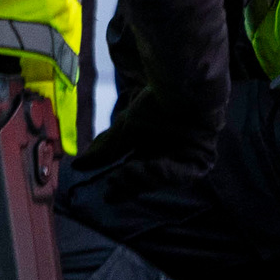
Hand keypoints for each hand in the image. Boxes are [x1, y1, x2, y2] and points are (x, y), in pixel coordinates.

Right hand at [82, 92, 218, 185]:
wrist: (182, 83)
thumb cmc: (156, 101)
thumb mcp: (125, 127)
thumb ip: (106, 149)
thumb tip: (77, 166)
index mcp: (152, 147)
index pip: (136, 174)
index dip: (122, 187)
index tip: (107, 196)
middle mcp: (170, 155)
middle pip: (150, 180)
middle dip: (131, 185)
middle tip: (114, 185)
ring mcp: (188, 156)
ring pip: (167, 179)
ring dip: (146, 179)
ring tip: (128, 172)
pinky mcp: (203, 155)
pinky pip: (186, 173)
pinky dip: (168, 173)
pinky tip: (152, 166)